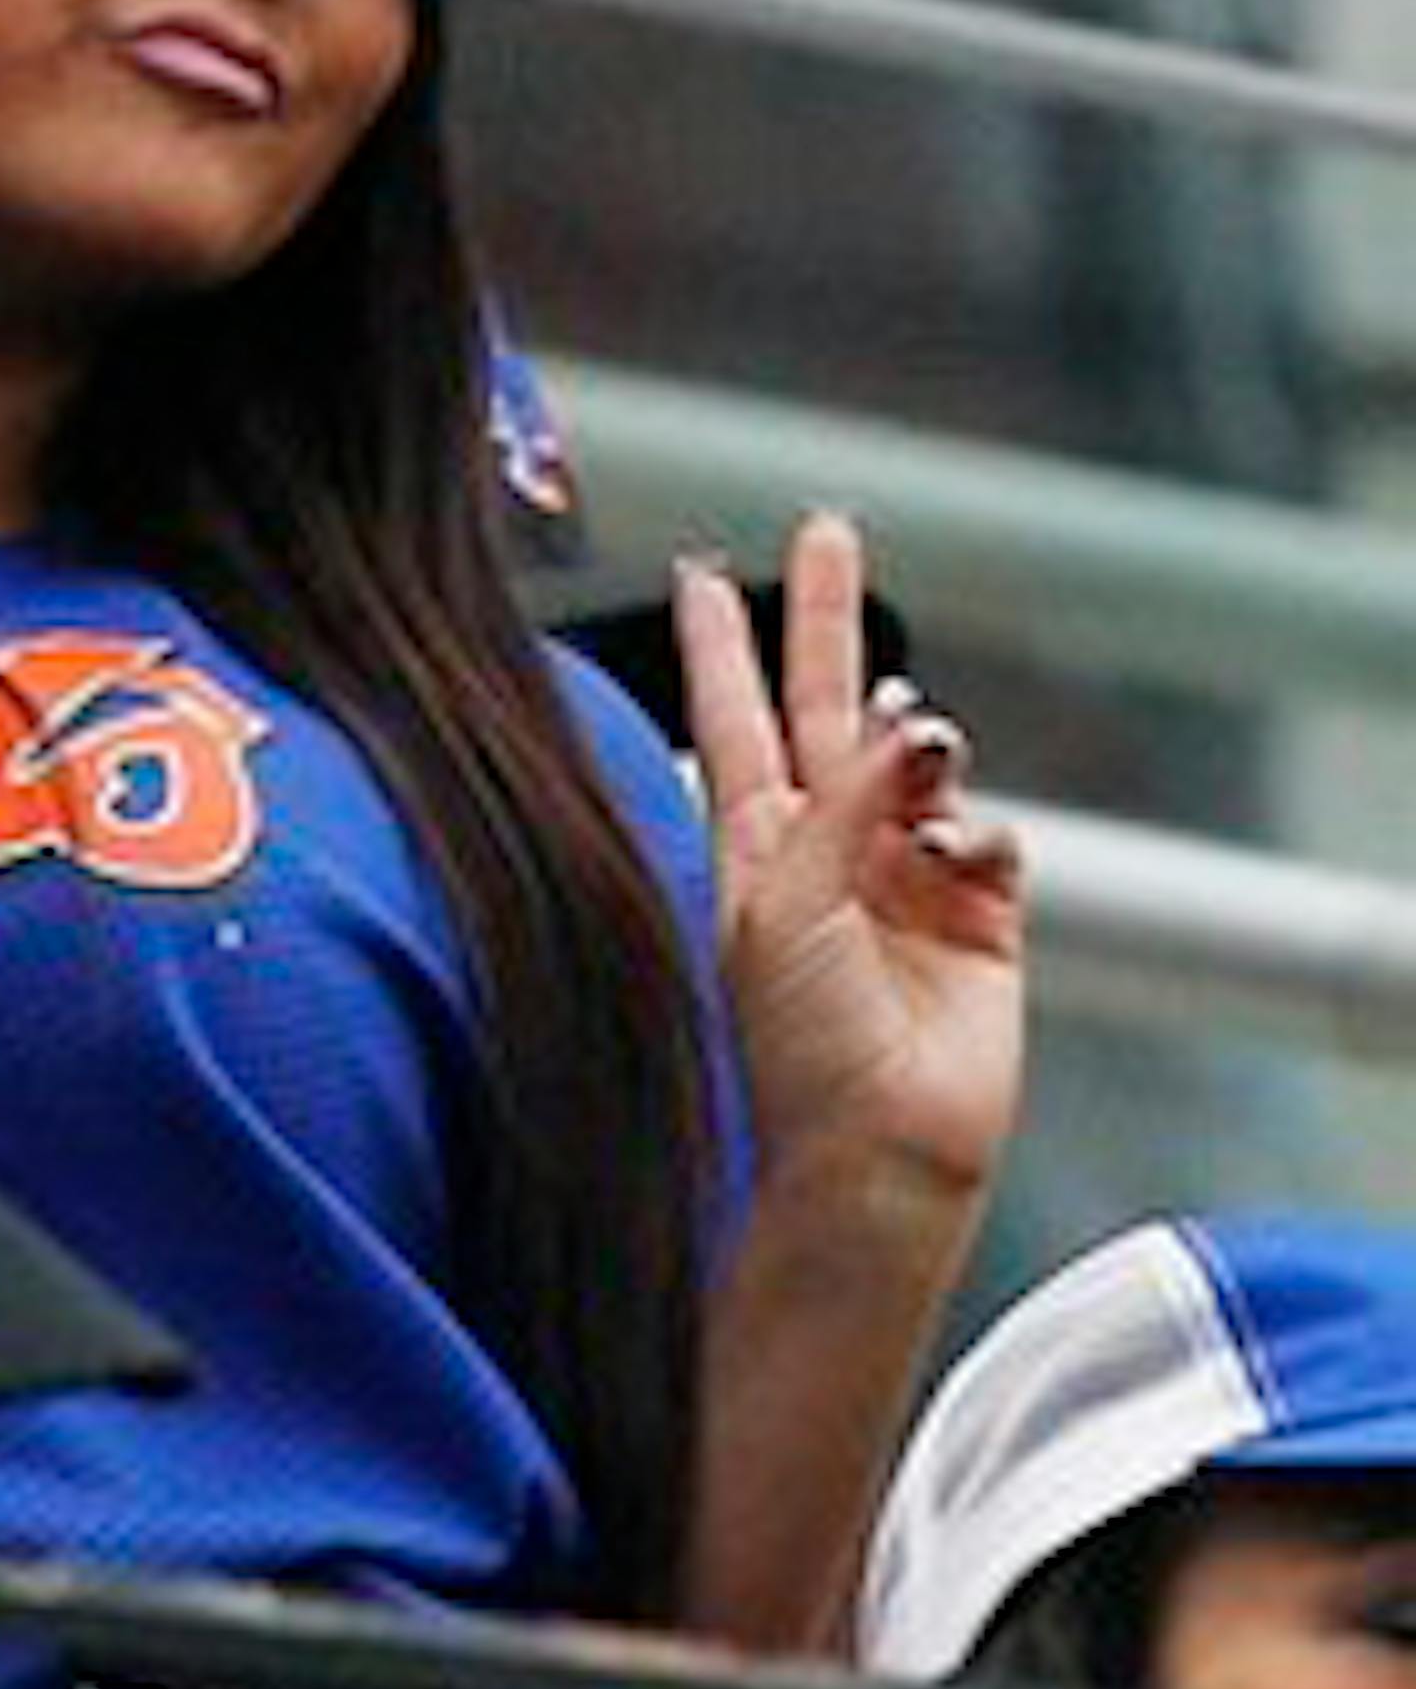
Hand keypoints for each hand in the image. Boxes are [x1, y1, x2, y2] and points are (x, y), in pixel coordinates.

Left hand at [675, 511, 1025, 1196]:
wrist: (878, 1155)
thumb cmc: (801, 1046)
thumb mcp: (786, 902)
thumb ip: (846, 801)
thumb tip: (910, 724)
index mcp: (754, 848)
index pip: (731, 718)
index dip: (717, 646)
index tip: (699, 572)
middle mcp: (828, 850)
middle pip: (824, 705)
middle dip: (827, 621)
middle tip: (829, 532)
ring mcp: (907, 877)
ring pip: (921, 761)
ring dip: (916, 744)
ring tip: (912, 752)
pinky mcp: (981, 915)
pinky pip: (990, 832)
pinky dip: (975, 827)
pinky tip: (954, 850)